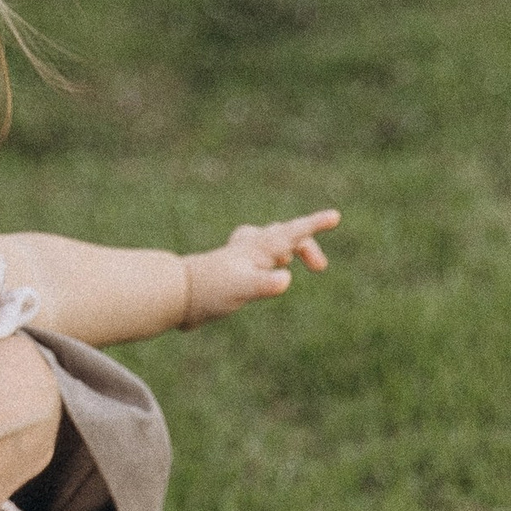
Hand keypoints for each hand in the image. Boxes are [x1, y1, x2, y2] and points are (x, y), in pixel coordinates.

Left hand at [183, 209, 338, 326]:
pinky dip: (270, 255)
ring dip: (287, 246)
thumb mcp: (241, 289)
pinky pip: (257, 253)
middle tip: (320, 268)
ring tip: (292, 259)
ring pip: (269, 240)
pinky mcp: (231, 269)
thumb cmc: (208, 291)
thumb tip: (286, 277)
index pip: (292, 233)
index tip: (336, 215)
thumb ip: (264, 283)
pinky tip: (266, 267)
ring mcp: (240, 257)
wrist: (174, 294)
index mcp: (258, 249)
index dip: (314, 224)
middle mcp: (250, 248)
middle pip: (284, 235)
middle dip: (305, 245)